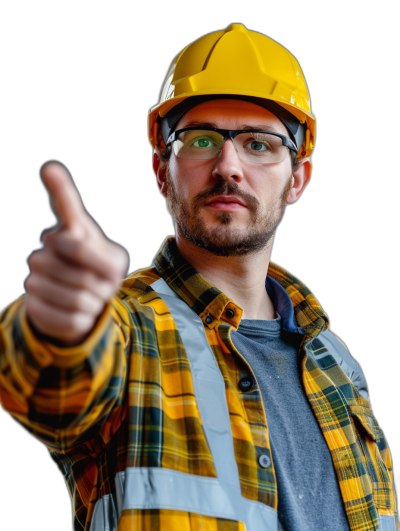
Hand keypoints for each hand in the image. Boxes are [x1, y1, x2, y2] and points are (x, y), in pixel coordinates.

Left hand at [24, 162, 128, 345]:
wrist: (78, 296)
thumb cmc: (75, 254)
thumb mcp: (74, 225)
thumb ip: (65, 200)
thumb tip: (49, 167)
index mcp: (114, 259)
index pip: (76, 246)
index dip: (57, 241)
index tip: (53, 240)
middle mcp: (110, 285)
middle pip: (60, 269)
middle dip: (44, 261)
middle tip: (44, 260)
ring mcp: (95, 308)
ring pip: (51, 293)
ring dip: (37, 282)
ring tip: (41, 278)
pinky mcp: (76, 327)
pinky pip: (45, 314)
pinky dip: (35, 303)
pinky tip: (40, 297)